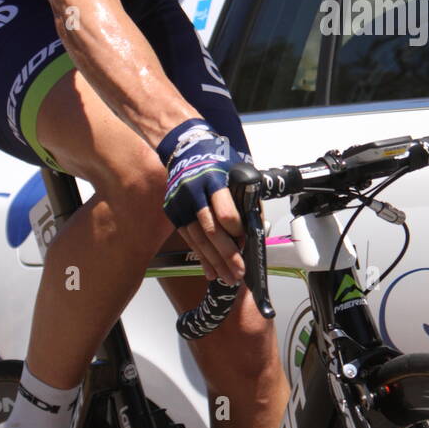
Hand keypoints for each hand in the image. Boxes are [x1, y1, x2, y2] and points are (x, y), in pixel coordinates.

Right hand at [157, 118, 245, 284]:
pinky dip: (201, 257)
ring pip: (199, 239)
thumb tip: (254, 230)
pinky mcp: (173, 213)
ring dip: (214, 261)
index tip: (244, 242)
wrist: (186, 150)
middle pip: (211, 230)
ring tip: (228, 278)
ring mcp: (181, 204)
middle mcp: (194, 192)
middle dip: (227, 254)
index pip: (224, 211)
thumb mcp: (236, 172)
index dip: (235, 230)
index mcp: (214, 179)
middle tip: (239, 273)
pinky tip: (211, 271)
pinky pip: (189, 240)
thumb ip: (245, 198)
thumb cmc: (218, 162)